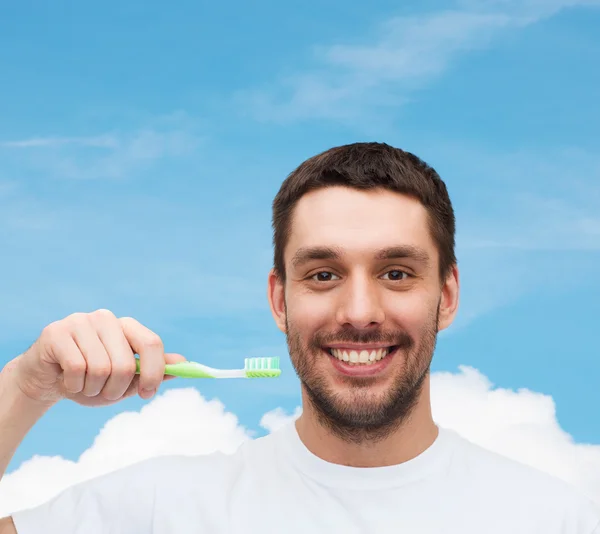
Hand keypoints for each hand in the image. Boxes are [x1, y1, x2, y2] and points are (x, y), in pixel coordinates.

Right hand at [7, 309, 185, 406]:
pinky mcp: (56, 332)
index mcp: (126, 326)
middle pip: (125, 363)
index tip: (148, 394)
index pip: (151, 342)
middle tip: (103, 394)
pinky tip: (67, 381)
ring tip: (83, 386)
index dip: (155, 371)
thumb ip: (153, 371)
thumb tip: (183, 363)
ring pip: (100, 369)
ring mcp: (80, 321)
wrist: (47, 380)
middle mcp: (106, 318)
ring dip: (92, 390)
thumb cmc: (90, 380)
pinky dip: (73, 386)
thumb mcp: (125, 380)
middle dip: (115, 390)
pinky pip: (76, 368)